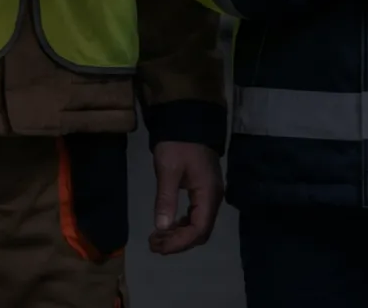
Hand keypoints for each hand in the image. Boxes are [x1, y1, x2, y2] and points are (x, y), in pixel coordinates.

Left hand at [150, 141, 222, 255]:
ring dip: (179, 236)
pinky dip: (183, 226)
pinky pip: (197, 216)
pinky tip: (168, 224)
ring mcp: (211, 194)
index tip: (157, 246)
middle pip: (201, 232)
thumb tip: (162, 228)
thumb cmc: (177, 144)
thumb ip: (166, 199)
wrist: (188, 122)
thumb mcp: (168, 169)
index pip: (199, 229)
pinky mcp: (205, 191)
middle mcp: (214, 197)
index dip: (179, 242)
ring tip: (157, 237)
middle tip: (153, 243)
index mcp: (208, 193)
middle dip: (178, 242)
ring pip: (199, 226)